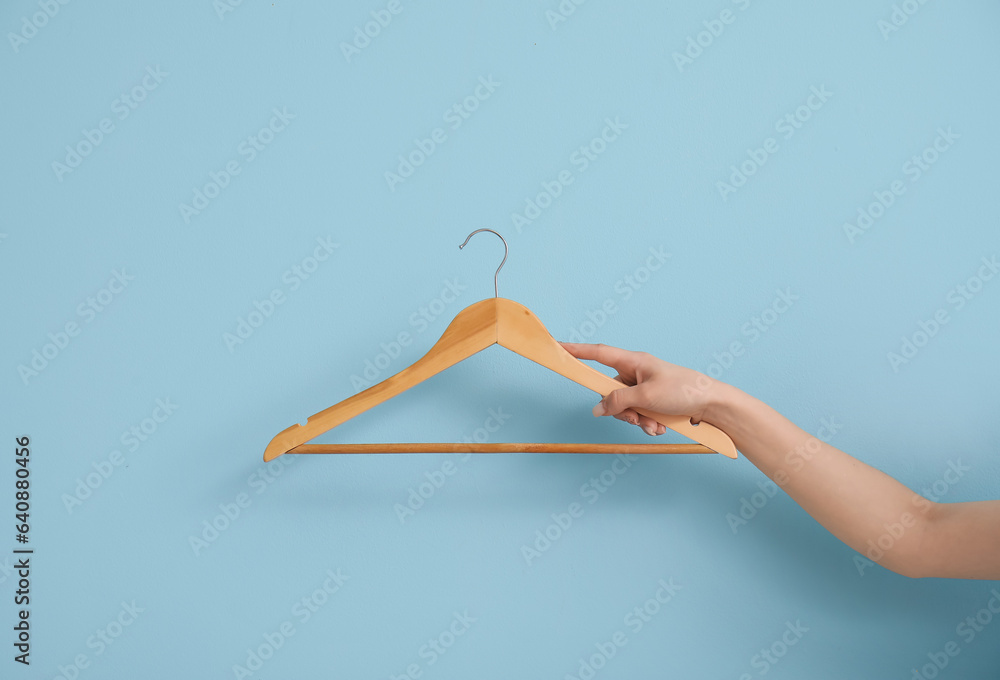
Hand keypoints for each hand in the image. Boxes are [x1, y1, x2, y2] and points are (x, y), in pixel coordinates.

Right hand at [560, 342, 719, 435]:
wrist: (712, 405)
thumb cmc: (684, 391)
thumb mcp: (647, 397)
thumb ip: (618, 401)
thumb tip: (598, 409)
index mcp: (633, 361)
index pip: (598, 353)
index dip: (577, 350)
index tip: (558, 347)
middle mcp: (636, 373)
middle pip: (610, 391)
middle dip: (621, 410)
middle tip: (636, 417)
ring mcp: (644, 388)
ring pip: (624, 407)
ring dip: (637, 420)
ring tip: (654, 424)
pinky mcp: (652, 402)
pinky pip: (638, 414)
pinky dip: (647, 423)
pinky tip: (660, 427)